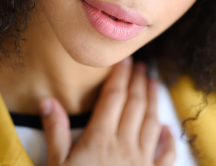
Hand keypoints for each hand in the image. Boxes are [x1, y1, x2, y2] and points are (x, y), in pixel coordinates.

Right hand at [39, 58, 175, 165]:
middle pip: (136, 105)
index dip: (120, 76)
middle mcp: (125, 146)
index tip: (125, 61)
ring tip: (154, 83)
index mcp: (100, 139)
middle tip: (141, 65)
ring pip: (152, 124)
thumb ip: (55, 132)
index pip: (114, 98)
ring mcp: (141, 163)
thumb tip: (47, 100)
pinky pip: (165, 156)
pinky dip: (168, 140)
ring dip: (153, 101)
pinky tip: (168, 129)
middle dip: (139, 82)